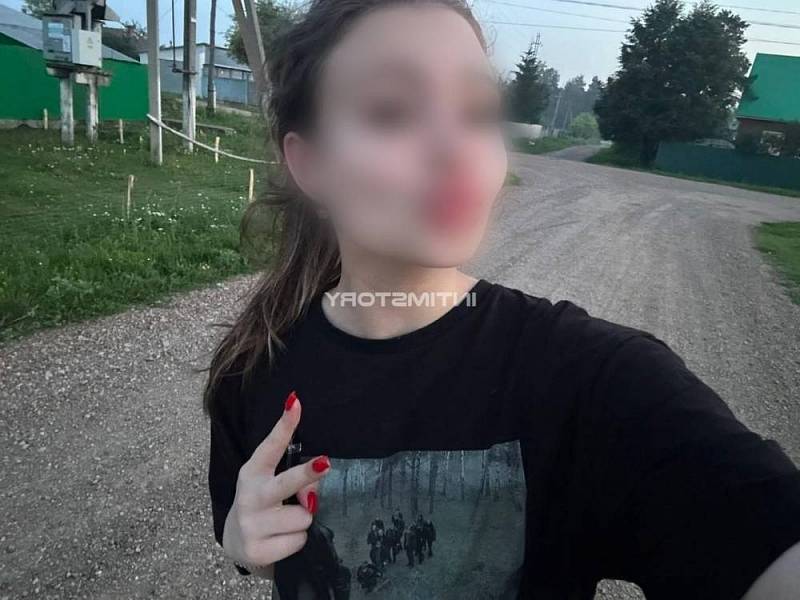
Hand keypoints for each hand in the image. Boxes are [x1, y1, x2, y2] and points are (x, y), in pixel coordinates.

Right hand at [222, 392, 330, 573]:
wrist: (237, 545)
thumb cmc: (264, 506)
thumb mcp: (270, 485)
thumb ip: (293, 478)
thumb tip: (317, 481)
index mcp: (253, 472)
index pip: (271, 445)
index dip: (284, 424)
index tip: (295, 402)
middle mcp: (249, 496)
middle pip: (286, 483)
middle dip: (306, 474)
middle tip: (325, 464)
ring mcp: (251, 524)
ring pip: (303, 516)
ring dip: (303, 521)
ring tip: (287, 523)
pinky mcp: (257, 550)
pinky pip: (299, 540)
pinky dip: (297, 542)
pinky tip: (281, 541)